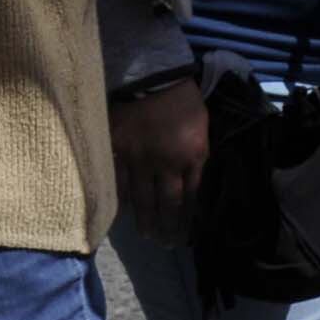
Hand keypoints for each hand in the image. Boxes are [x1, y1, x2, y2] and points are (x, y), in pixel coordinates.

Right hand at [108, 75, 209, 245]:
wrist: (150, 75)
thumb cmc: (182, 102)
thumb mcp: (202, 130)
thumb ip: (198, 158)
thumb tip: (195, 185)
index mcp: (191, 156)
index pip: (192, 198)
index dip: (190, 220)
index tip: (187, 236)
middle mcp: (165, 162)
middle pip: (167, 204)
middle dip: (168, 227)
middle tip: (166, 244)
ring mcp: (139, 157)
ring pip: (142, 198)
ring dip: (146, 220)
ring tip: (148, 236)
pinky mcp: (117, 149)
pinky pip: (118, 180)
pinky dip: (122, 198)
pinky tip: (124, 211)